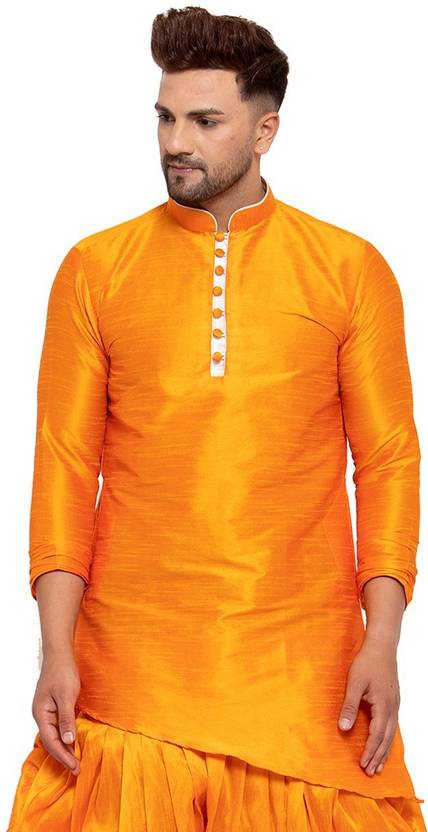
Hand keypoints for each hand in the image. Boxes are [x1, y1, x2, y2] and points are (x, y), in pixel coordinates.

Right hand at [32, 650, 80, 774]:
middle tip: (77, 769)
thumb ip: (66, 719)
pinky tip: (74, 742)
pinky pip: (59, 726)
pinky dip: (66, 736)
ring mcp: (48, 711)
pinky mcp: (55, 706)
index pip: (51, 741)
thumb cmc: (62, 672)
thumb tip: (67, 741)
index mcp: (41, 713)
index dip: (62, 756)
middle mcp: (42, 715)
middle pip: (51, 741)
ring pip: (55, 735)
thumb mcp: (66, 695)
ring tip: (75, 761)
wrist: (60, 654)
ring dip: (65, 748)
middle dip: (63, 756)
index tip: (75, 766)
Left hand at [337, 640, 399, 775]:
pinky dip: (388, 738)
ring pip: (392, 734)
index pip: (377, 736)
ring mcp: (395, 704)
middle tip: (371, 772)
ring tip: (379, 765)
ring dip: (384, 750)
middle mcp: (393, 708)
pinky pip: (393, 725)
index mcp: (384, 706)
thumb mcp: (354, 684)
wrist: (382, 646)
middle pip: (386, 739)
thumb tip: (343, 729)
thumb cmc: (367, 663)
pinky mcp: (394, 700)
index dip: (369, 752)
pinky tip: (384, 742)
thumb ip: (349, 707)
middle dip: (378, 757)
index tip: (362, 765)